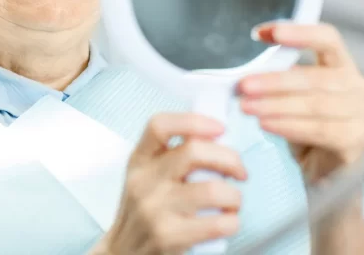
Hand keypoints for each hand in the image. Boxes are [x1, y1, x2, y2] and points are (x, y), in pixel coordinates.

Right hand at [99, 113, 247, 254]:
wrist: (123, 251)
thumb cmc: (144, 211)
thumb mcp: (147, 176)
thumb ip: (171, 156)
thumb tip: (217, 136)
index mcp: (139, 160)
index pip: (160, 125)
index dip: (194, 121)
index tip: (219, 128)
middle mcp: (144, 181)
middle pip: (194, 152)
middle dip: (230, 159)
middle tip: (239, 171)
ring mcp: (155, 209)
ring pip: (214, 189)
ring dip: (235, 196)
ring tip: (231, 202)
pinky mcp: (169, 236)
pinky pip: (220, 223)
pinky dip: (233, 222)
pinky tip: (225, 222)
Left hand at [239, 22, 363, 184]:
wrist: (323, 171)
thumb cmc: (303, 127)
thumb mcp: (289, 97)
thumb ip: (277, 80)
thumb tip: (243, 74)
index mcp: (342, 66)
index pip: (328, 38)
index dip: (298, 32)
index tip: (261, 33)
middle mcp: (358, 86)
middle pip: (315, 76)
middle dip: (274, 81)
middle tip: (243, 86)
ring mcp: (363, 114)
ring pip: (315, 104)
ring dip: (276, 105)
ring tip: (246, 107)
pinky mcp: (357, 140)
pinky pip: (320, 130)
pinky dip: (289, 126)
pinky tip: (265, 125)